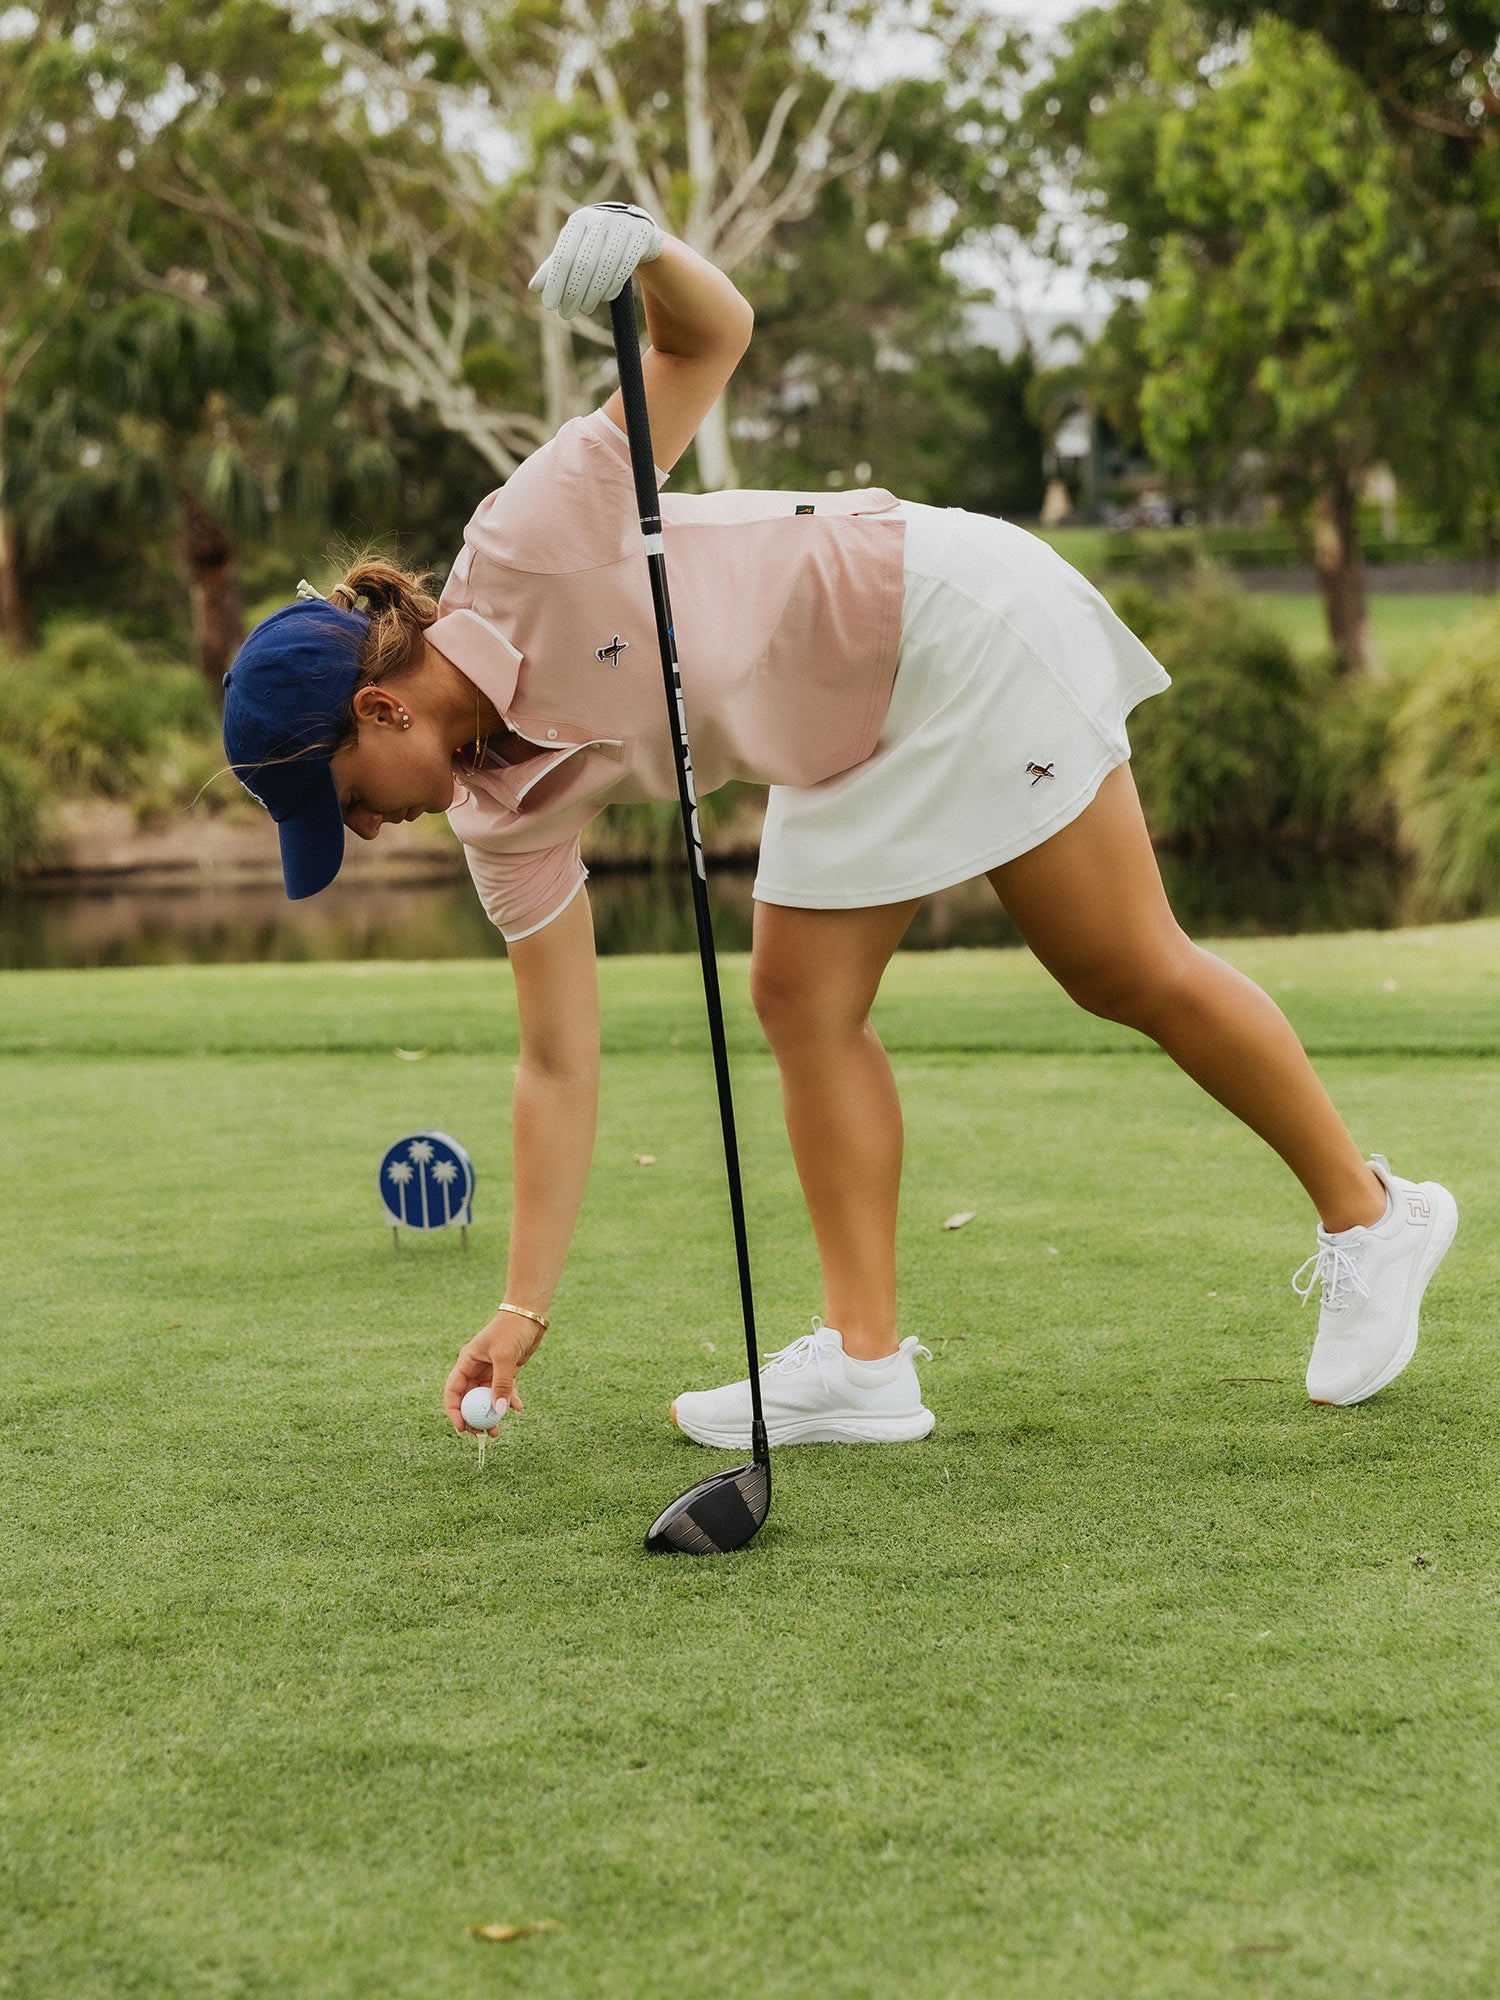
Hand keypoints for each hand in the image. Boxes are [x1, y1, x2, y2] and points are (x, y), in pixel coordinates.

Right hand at [443, 1306, 546, 1433]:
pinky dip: (509, 1401)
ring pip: (486, 1399)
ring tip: (497, 1431)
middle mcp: (475, 1369)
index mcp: (466, 1362)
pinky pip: (503, 1392)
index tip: (461, 1428)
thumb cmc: (511, 1330)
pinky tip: (518, 1408)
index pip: (453, 1391)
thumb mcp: (505, 1357)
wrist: (529, 1315)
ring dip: (491, 1415)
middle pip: (469, 1400)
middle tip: (481, 1434)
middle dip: (473, 1418)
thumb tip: (498, 1411)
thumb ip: (501, 1384)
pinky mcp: (505, 1372)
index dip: (454, 1411)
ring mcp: (490, 1371)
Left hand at [529, 202, 664, 319]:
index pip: (563, 255)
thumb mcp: (575, 249)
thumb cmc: (597, 242)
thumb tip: (534, 288)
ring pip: (605, 267)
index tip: (550, 305)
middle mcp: (600, 219)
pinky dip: (612, 285)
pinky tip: (604, 298)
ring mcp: (622, 226)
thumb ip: (555, 266)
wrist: (634, 227)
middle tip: (566, 314)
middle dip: (573, 292)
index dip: (555, 282)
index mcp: (578, 221)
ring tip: (585, 308)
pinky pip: (625, 267)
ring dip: (593, 293)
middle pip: (583, 263)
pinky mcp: (641, 235)